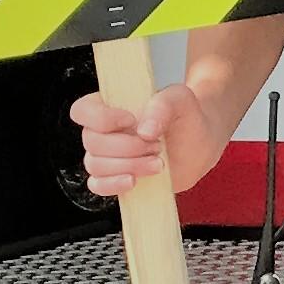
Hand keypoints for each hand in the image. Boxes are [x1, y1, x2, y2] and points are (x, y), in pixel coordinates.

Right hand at [71, 82, 219, 197]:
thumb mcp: (180, 99)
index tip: (131, 120)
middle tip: (158, 145)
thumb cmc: (185, 115)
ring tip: (159, 162)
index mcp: (110, 106)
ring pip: (95, 165)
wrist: (200, 143)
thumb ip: (163, 105)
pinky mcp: (115, 177)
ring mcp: (107, 156)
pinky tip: (134, 180)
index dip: (101, 118)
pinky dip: (113, 184)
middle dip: (127, 146)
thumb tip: (144, 130)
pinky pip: (97, 185)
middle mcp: (103, 131)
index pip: (82, 111)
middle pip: (91, 141)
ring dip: (128, 165)